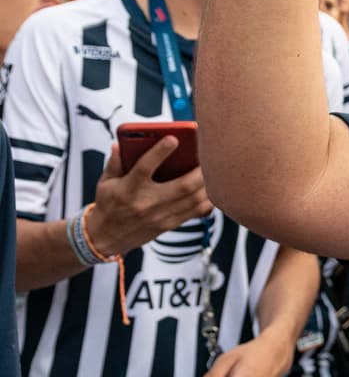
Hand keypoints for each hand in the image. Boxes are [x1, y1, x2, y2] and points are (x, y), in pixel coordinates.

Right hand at [86, 142, 212, 257]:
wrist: (105, 237)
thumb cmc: (108, 203)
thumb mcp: (106, 181)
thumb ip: (115, 161)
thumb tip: (120, 143)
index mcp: (128, 188)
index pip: (145, 167)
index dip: (160, 152)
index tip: (173, 138)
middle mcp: (146, 203)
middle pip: (182, 185)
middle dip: (200, 170)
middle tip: (210, 154)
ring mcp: (160, 216)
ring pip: (194, 199)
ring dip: (209, 183)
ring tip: (216, 168)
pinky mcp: (169, 225)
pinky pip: (196, 212)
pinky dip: (209, 199)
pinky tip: (213, 187)